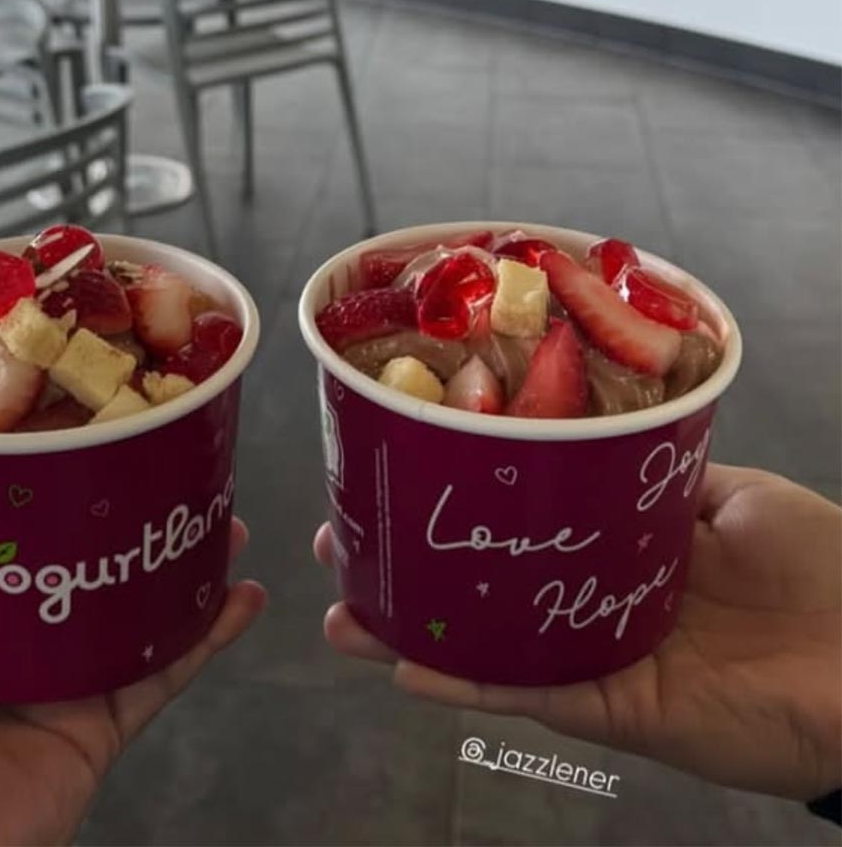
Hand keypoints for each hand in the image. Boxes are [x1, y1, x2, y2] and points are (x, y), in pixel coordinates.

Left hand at [0, 470, 265, 845]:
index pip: (13, 547)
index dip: (46, 500)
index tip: (79, 444)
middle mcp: (16, 650)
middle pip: (88, 575)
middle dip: (129, 528)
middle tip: (165, 474)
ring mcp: (64, 690)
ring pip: (138, 617)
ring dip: (184, 571)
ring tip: (223, 519)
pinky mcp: (100, 730)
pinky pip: (165, 676)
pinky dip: (209, 636)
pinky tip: (244, 595)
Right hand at [314, 463, 840, 800]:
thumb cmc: (822, 568)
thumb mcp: (734, 493)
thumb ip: (662, 468)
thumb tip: (599, 426)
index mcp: (617, 550)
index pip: (524, 527)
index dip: (460, 505)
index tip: (399, 474)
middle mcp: (591, 602)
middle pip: (485, 589)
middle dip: (408, 572)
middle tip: (342, 540)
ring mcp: (597, 657)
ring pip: (486, 646)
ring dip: (409, 635)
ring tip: (341, 613)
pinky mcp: (615, 707)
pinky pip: (529, 694)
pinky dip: (464, 685)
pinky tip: (404, 668)